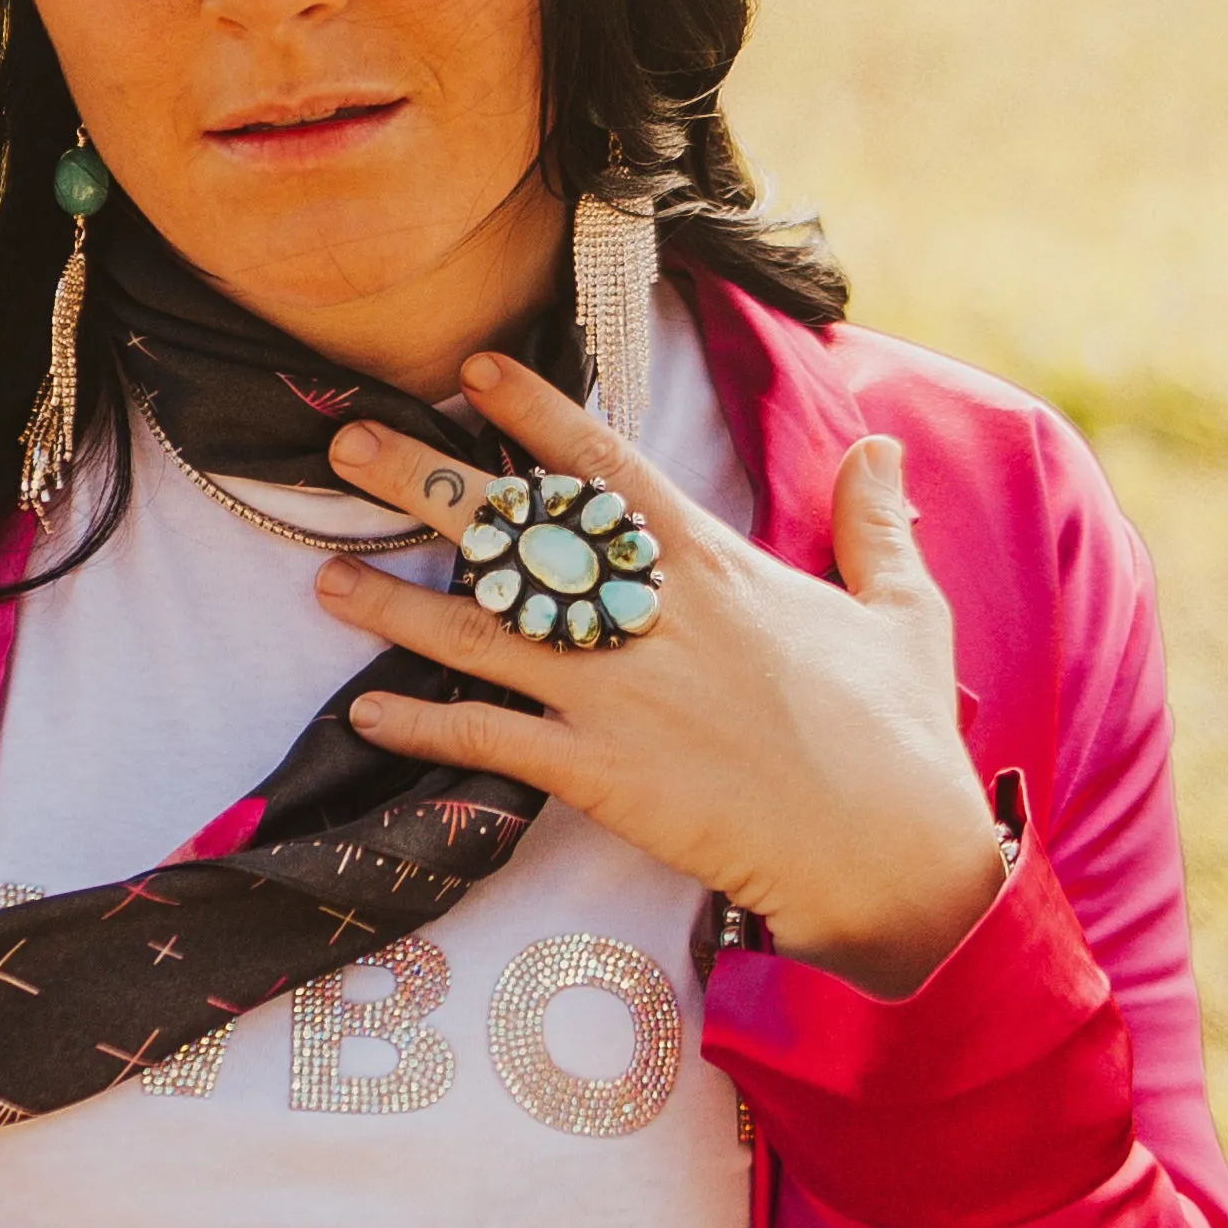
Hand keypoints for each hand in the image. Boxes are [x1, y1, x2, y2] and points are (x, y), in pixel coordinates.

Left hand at [315, 355, 1006, 995]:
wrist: (892, 856)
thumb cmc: (902, 738)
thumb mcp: (904, 613)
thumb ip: (875, 525)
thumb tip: (881, 446)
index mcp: (715, 567)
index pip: (608, 468)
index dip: (536, 414)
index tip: (470, 370)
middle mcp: (651, 619)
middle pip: (519, 535)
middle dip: (428, 486)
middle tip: (349, 443)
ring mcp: (618, 697)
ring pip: (484, 635)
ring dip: (397, 607)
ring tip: (323, 577)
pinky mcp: (602, 776)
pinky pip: (492, 743)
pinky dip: (425, 729)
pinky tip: (366, 713)